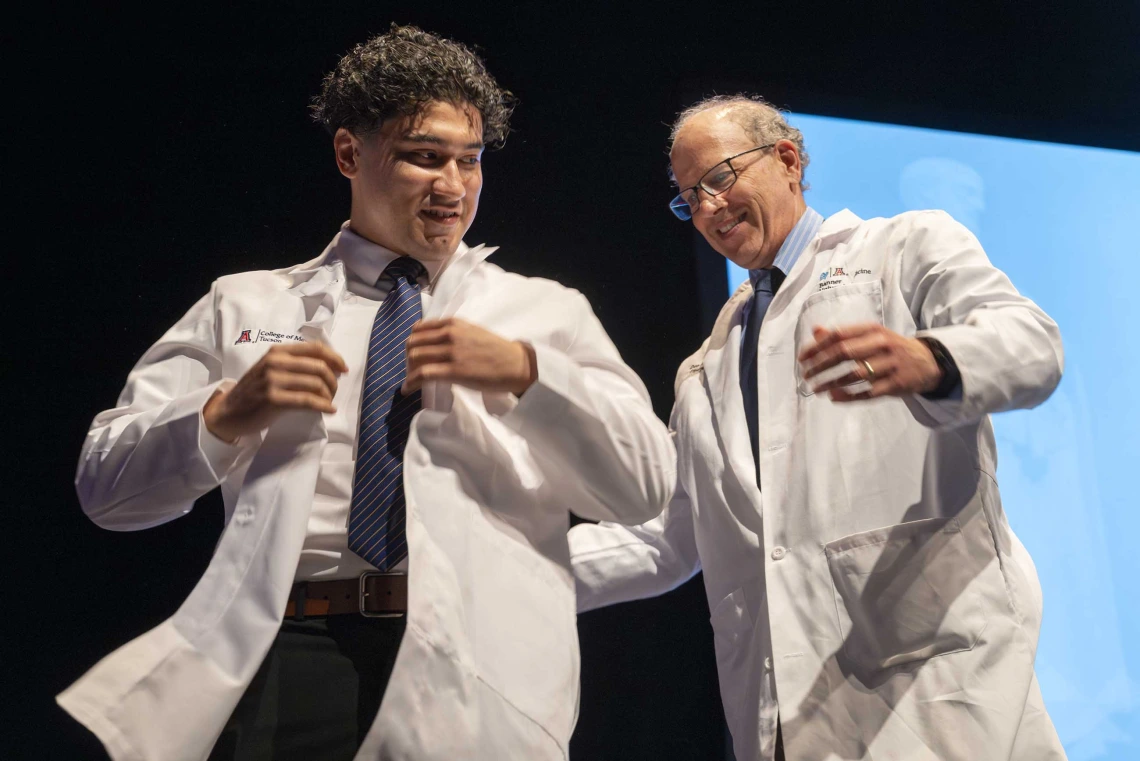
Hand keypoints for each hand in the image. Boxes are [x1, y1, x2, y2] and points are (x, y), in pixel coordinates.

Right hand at [204, 342, 347, 440]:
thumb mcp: (271, 368)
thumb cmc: (255, 390)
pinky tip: (329, 410)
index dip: (335, 357)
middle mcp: (275, 362)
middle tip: (334, 391)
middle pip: (319, 366)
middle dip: (333, 380)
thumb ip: (294, 363)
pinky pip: (308, 401)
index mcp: (277, 351)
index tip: (344, 369)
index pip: (315, 348)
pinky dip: (323, 406)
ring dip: (329, 395)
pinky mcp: (274, 399)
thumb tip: (329, 366)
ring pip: (316, 384)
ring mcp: (273, 380)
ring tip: (329, 402)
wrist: (229, 411)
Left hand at [401, 318, 535, 395]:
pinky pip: (422, 374)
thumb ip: (453, 334)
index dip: (413, 343)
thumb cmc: (497, 351)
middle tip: (413, 371)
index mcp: (453, 323)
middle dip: (408, 358)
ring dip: (408, 372)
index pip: (419, 329)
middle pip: (413, 343)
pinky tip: (408, 390)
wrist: (516, 365)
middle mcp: (449, 334)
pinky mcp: (453, 371)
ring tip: (411, 382)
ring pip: (414, 358)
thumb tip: (435, 344)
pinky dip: (410, 382)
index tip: (414, 355)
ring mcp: (451, 352)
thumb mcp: (472, 332)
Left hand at [798, 324, 940, 401]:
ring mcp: (890, 365)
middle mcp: (882, 344)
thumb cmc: (891, 348)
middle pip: (844, 353)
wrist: (928, 361)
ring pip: (855, 375)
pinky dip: (848, 396)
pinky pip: (868, 393)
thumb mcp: (871, 335)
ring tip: (816, 388)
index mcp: (873, 329)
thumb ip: (844, 334)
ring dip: (831, 382)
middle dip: (820, 364)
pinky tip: (834, 397)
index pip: (839, 335)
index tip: (802, 358)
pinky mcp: (896, 384)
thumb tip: (816, 330)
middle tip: (806, 374)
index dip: (817, 347)